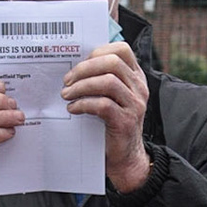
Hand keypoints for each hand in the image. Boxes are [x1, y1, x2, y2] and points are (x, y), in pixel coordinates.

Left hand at [63, 42, 150, 191]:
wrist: (125, 157)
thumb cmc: (112, 125)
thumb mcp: (112, 97)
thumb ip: (101, 80)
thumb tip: (74, 68)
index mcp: (136, 77)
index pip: (122, 50)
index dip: (98, 52)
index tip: (80, 64)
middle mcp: (139, 87)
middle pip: (112, 62)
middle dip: (84, 69)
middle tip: (67, 80)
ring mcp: (135, 104)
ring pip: (107, 82)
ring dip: (81, 86)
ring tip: (67, 95)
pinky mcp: (126, 121)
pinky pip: (103, 105)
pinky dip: (83, 104)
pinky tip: (73, 109)